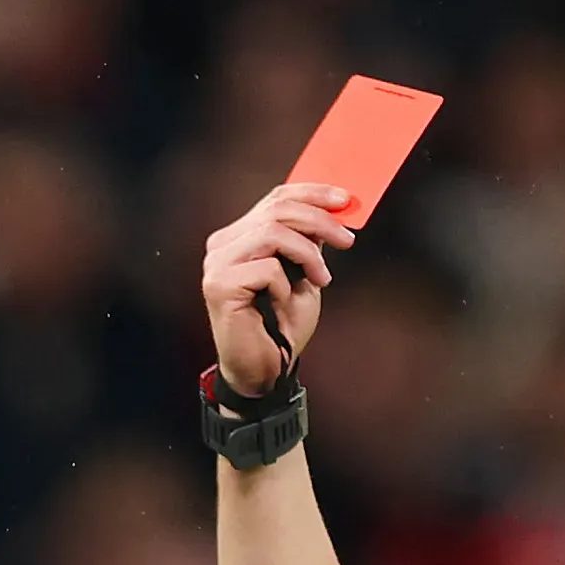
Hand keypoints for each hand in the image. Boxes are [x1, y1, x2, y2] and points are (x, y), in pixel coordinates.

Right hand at [199, 184, 357, 394]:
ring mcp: (217, 265)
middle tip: (347, 240)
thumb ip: (308, 239)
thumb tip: (332, 208)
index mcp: (239, 237)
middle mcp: (222, 246)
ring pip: (273, 232)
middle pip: (277, 210)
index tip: (345, 200)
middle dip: (319, 221)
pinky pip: (267, 268)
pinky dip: (285, 284)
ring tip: (321, 278)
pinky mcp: (219, 286)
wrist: (267, 371)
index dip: (312, 193)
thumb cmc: (282, 325)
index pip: (275, 198)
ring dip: (307, 254)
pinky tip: (284, 302)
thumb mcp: (303, 272)